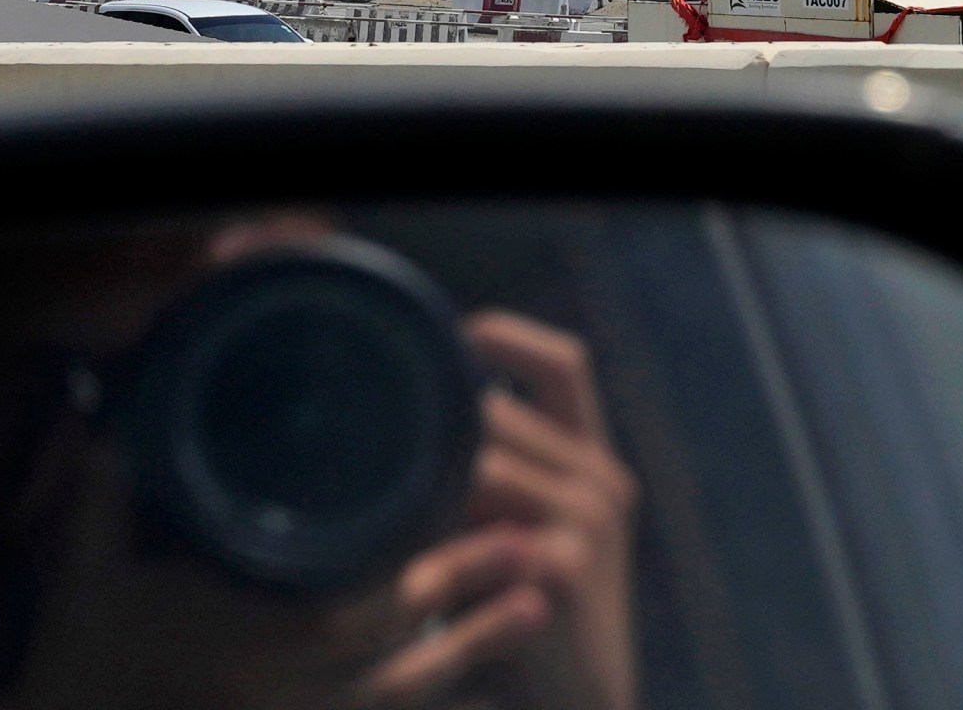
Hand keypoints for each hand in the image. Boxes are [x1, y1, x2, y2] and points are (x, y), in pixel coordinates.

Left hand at [357, 311, 640, 709]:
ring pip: (477, 459)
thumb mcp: (512, 537)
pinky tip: (390, 549)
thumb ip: (484, 479)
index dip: (505, 337)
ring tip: (371, 506)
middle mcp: (599, 481)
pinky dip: (426, 532)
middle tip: (363, 446)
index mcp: (591, 464)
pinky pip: (471, 516)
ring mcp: (588, 521)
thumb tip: (397, 421)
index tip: (446, 337)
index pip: (563, 364)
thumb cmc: (525, 626)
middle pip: (495, 412)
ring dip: (422, 485)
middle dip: (432, 434)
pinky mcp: (561, 564)